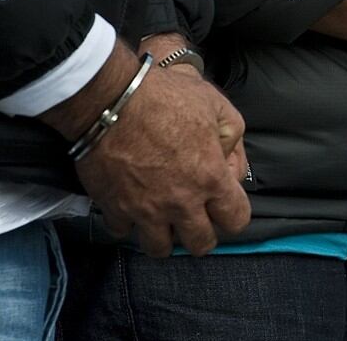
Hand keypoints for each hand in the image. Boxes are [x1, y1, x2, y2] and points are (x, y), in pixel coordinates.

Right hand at [41, 41, 250, 257]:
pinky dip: (127, 222)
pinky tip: (131, 205)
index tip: (223, 203)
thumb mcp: (218, 107)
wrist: (110, 98)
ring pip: (159, 248)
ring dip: (163, 236)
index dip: (233, 214)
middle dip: (201, 233)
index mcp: (211, 179)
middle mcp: (181, 203)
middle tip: (193, 215)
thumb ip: (233, 140)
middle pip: (200, 245)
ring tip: (162, 217)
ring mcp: (145, 210)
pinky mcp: (113, 207)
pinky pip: (122, 231)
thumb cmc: (167, 97)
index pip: (237, 221)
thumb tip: (230, 167)